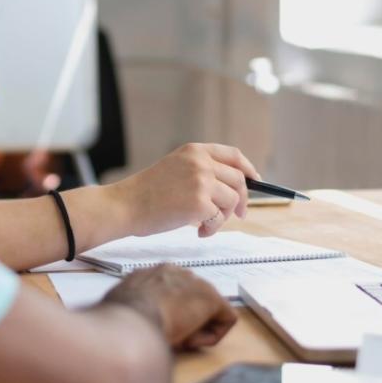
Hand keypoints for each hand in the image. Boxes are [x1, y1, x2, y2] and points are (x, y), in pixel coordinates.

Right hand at [101, 264, 237, 349]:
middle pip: (191, 300)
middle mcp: (178, 272)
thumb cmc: (120, 318)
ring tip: (175, 338)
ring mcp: (197, 283)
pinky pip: (223, 321)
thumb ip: (133, 305)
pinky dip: (209, 336)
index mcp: (154, 272)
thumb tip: (129, 315)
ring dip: (195, 328)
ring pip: (205, 312)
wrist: (131, 323)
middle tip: (168, 334)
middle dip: (184, 319)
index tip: (156, 326)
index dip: (166, 312)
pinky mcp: (213, 299)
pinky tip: (189, 340)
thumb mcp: (122, 306)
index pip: (171, 292)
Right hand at [110, 143, 261, 237]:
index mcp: (194, 151)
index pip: (233, 155)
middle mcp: (201, 163)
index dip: (248, 169)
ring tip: (205, 225)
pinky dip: (212, 228)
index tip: (256, 181)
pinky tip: (198, 231)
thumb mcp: (175, 168)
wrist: (125, 205)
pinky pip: (220, 218)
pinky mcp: (200, 203)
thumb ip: (201, 171)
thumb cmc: (146, 193)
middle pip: (239, 180)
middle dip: (242, 200)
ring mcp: (202, 182)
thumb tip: (233, 189)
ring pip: (232, 201)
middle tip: (237, 215)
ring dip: (223, 217)